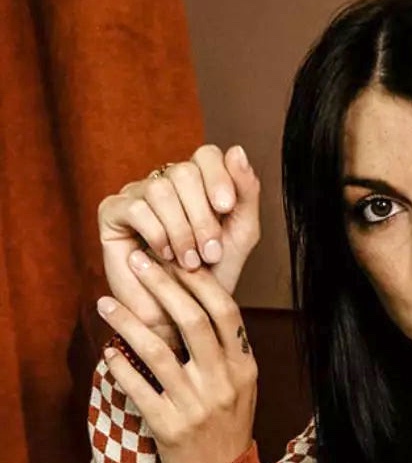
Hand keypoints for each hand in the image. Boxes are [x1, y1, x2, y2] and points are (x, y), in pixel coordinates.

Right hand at [97, 144, 260, 348]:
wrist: (185, 313)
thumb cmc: (213, 275)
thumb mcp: (240, 234)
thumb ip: (246, 193)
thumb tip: (237, 149)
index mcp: (198, 183)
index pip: (207, 155)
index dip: (218, 177)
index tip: (226, 208)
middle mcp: (166, 182)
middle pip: (184, 172)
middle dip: (202, 216)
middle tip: (210, 252)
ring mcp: (137, 194)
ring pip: (160, 190)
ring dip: (182, 230)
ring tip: (190, 261)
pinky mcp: (113, 212)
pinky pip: (137, 208)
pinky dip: (158, 234)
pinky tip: (165, 256)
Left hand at [97, 251, 257, 462]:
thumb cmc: (227, 425)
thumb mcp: (240, 385)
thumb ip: (225, 348)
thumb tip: (196, 299)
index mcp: (243, 368)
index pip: (224, 312)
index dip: (198, 280)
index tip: (173, 258)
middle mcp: (223, 383)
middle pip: (192, 321)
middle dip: (161, 285)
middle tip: (138, 262)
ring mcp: (196, 406)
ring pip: (158, 351)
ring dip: (127, 322)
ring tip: (106, 304)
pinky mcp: (169, 427)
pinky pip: (136, 388)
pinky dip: (118, 366)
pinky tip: (108, 351)